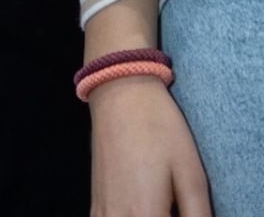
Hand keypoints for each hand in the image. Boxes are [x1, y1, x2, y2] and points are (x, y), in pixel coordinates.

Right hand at [89, 76, 210, 215]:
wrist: (120, 91)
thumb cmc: (159, 128)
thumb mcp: (191, 173)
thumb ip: (198, 216)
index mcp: (145, 215)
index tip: (182, 209)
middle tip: (172, 203)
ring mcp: (102, 212)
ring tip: (158, 203)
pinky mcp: (96, 203)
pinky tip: (140, 208)